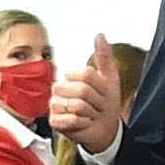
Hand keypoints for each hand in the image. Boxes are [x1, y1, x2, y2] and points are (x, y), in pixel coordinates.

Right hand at [52, 35, 124, 150]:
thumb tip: (100, 35)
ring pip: (77, 105)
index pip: (86, 75)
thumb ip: (104, 57)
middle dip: (97, 101)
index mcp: (70, 77)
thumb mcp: (110, 79)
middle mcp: (59, 89)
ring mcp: (54, 105)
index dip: (100, 87)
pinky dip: (84, 124)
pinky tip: (84, 124)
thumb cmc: (106, 104)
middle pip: (82, 90)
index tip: (103, 94)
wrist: (106, 129)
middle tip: (97, 106)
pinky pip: (72, 120)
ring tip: (91, 115)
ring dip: (91, 113)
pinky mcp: (54, 121)